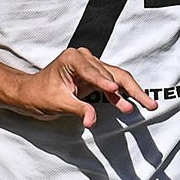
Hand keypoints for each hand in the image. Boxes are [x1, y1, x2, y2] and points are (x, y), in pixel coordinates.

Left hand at [6, 46, 155, 127]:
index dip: (105, 82)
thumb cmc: (40, 94)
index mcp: (72, 59)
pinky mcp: (94, 76)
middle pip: (113, 73)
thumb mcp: (58, 103)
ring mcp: (91, 66)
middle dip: (130, 90)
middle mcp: (84, 58)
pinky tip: (130, 105)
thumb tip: (92, 120)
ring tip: (147, 105)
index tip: (115, 89)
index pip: (93, 72)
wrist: (32, 94)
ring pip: (117, 78)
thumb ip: (78, 110)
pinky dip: (121, 96)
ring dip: (131, 93)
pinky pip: (112, 86)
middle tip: (146, 102)